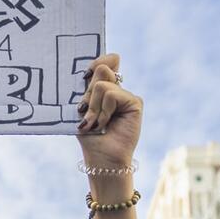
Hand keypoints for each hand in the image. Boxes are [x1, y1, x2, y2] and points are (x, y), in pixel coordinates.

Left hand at [75, 53, 141, 174]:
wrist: (101, 157)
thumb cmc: (89, 136)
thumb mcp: (84, 107)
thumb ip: (92, 84)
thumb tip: (107, 61)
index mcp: (104, 87)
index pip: (103, 62)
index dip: (95, 63)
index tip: (85, 76)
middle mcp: (117, 89)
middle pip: (101, 69)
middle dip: (88, 94)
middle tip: (86, 113)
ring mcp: (126, 96)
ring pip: (102, 85)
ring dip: (94, 107)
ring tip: (96, 124)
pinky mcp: (135, 102)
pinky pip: (112, 94)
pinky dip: (104, 111)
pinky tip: (106, 124)